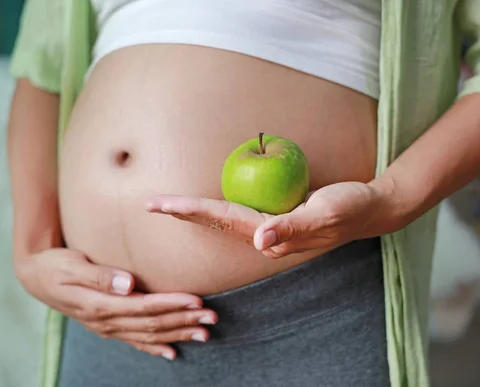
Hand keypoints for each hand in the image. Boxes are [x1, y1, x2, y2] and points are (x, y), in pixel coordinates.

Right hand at [14, 248, 217, 359]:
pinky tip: (172, 353)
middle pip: (151, 324)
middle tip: (211, 318)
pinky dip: (155, 348)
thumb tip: (127, 283)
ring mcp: (106, 327)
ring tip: (204, 334)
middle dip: (183, 321)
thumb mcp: (73, 265)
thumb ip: (100, 276)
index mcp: (99, 305)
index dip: (171, 304)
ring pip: (148, 335)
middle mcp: (105, 321)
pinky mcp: (106, 327)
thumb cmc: (56, 266)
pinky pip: (134, 342)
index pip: (143, 307)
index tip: (195, 300)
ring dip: (177, 334)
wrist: (36, 278)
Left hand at [145, 181, 390, 258]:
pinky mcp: (274, 220)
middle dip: (182, 215)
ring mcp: (268, 230)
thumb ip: (294, 226)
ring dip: (194, 213)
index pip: (223, 220)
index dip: (191, 211)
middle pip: (214, 224)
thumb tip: (259, 241)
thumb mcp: (327, 212)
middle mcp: (264, 236)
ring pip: (222, 221)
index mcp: (271, 235)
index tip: (163, 205)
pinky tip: (203, 205)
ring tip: (167, 205)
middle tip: (150, 204)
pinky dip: (215, 209)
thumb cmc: (351, 206)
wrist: (370, 209)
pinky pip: (237, 214)